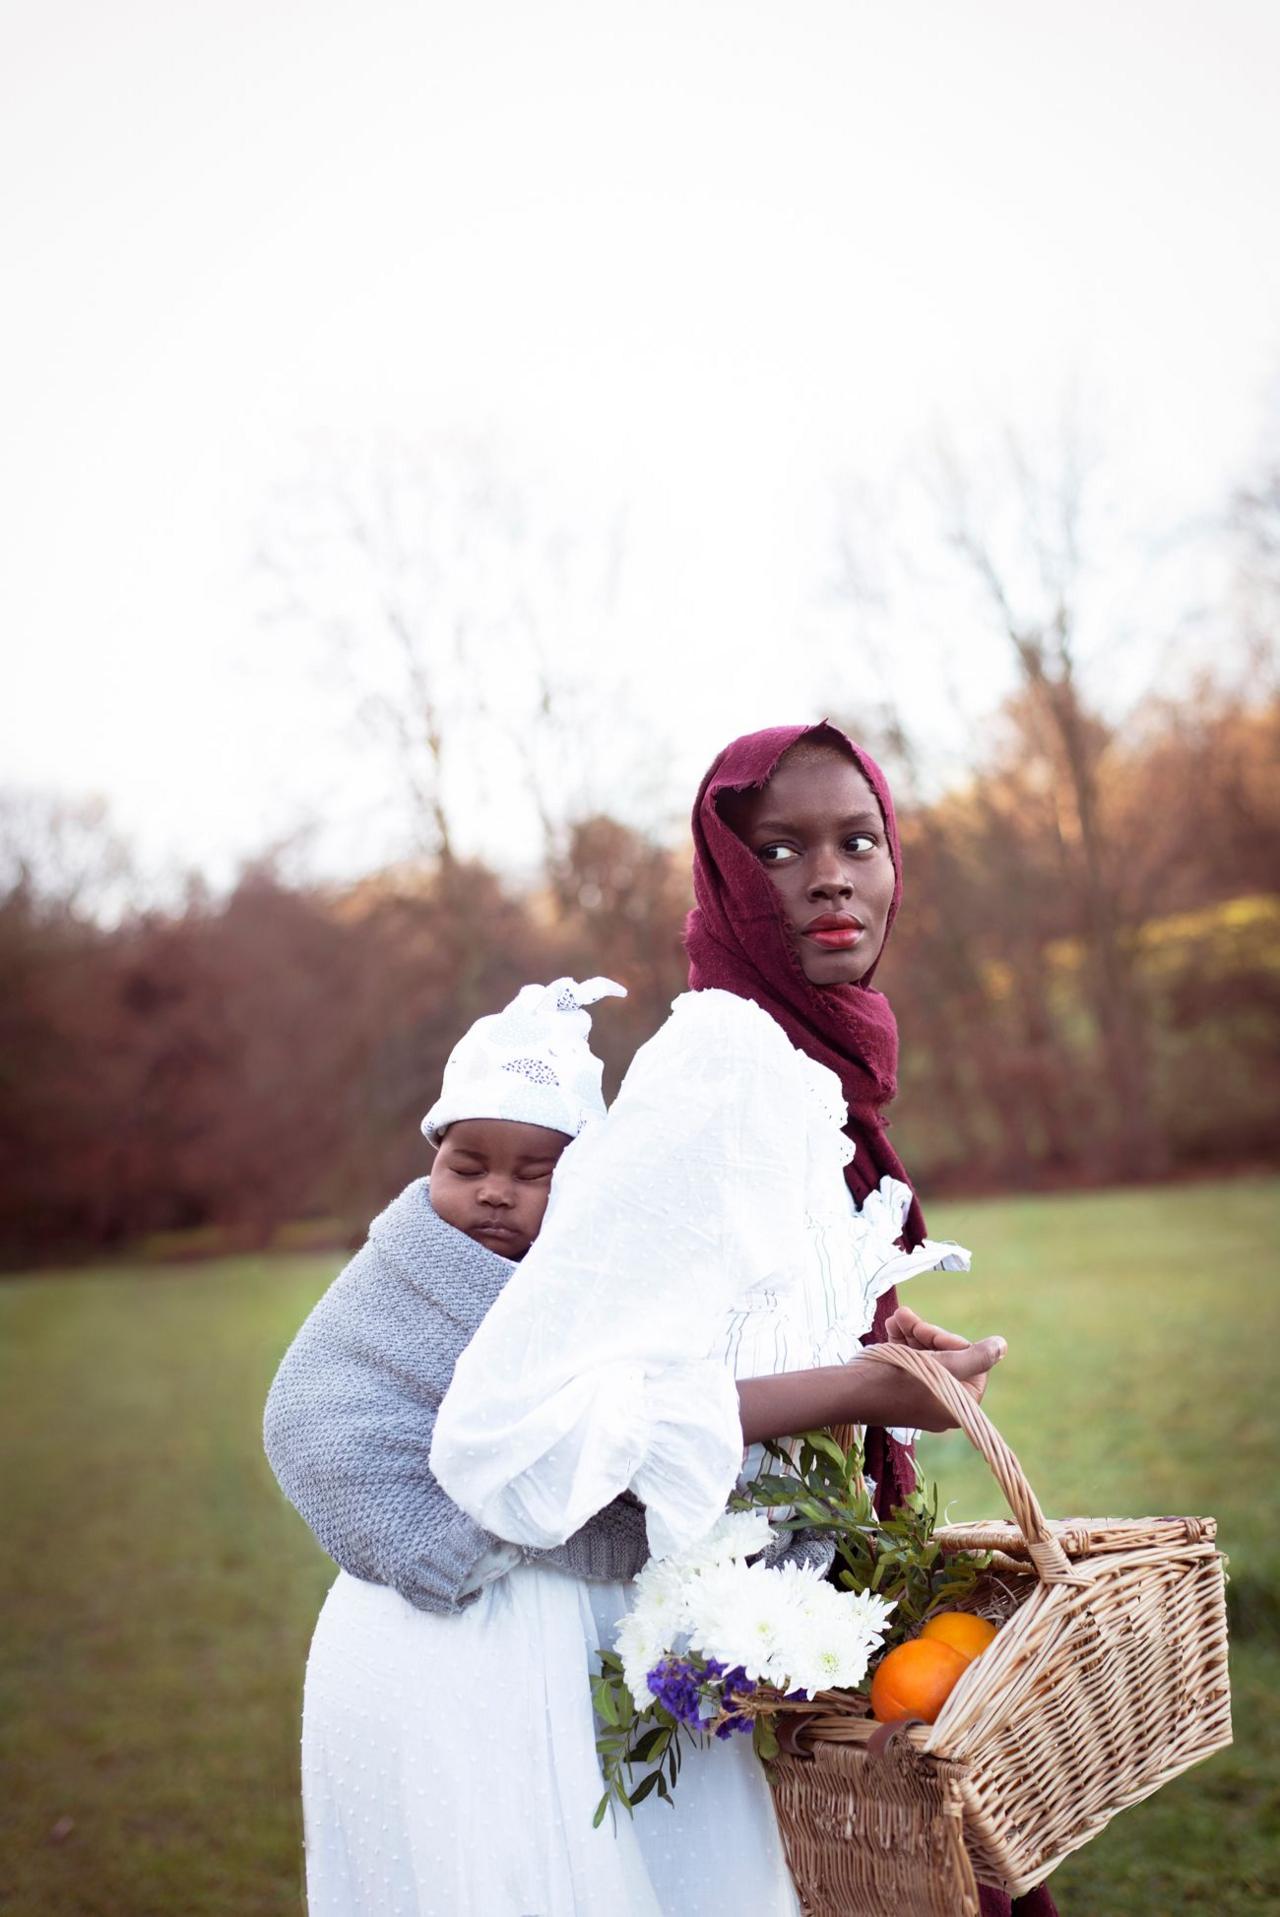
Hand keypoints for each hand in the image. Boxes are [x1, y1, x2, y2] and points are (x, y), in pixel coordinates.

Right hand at [882, 1305, 1005, 1418]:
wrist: (849, 1391)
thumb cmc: (896, 1380)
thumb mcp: (941, 1366)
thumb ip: (975, 1357)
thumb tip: (1002, 1346)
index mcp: (958, 1404)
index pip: (971, 1363)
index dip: (950, 1342)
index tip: (930, 1334)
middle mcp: (942, 1402)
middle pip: (948, 1355)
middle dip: (926, 1333)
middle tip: (907, 1317)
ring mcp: (921, 1394)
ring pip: (926, 1353)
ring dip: (912, 1331)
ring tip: (896, 1318)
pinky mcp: (901, 1386)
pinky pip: (910, 1358)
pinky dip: (902, 1340)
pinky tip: (891, 1325)